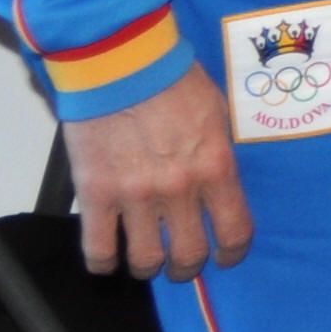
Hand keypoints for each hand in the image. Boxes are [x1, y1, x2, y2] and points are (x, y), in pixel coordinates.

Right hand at [65, 67, 250, 280]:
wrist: (122, 62)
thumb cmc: (173, 79)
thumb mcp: (216, 112)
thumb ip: (218, 153)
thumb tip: (221, 182)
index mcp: (215, 166)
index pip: (234, 230)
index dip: (232, 253)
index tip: (226, 257)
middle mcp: (179, 188)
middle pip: (188, 255)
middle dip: (187, 267)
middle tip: (182, 263)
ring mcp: (135, 195)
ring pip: (145, 261)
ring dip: (148, 269)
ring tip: (146, 262)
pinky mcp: (96, 195)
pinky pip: (99, 250)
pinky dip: (104, 263)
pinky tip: (108, 259)